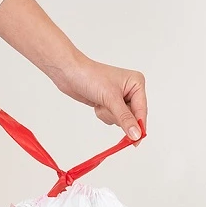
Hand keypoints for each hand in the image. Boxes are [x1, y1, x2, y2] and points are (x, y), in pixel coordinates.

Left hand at [0, 0, 147, 141]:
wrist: (62, 68)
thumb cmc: (82, 75)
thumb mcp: (107, 98)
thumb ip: (124, 118)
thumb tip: (136, 135)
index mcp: (137, 82)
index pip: (143, 111)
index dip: (137, 125)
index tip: (132, 139)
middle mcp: (131, 86)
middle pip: (133, 117)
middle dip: (117, 116)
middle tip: (103, 107)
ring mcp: (119, 93)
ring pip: (120, 120)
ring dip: (107, 116)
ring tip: (96, 102)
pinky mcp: (107, 99)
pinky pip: (110, 119)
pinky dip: (102, 115)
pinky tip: (93, 104)